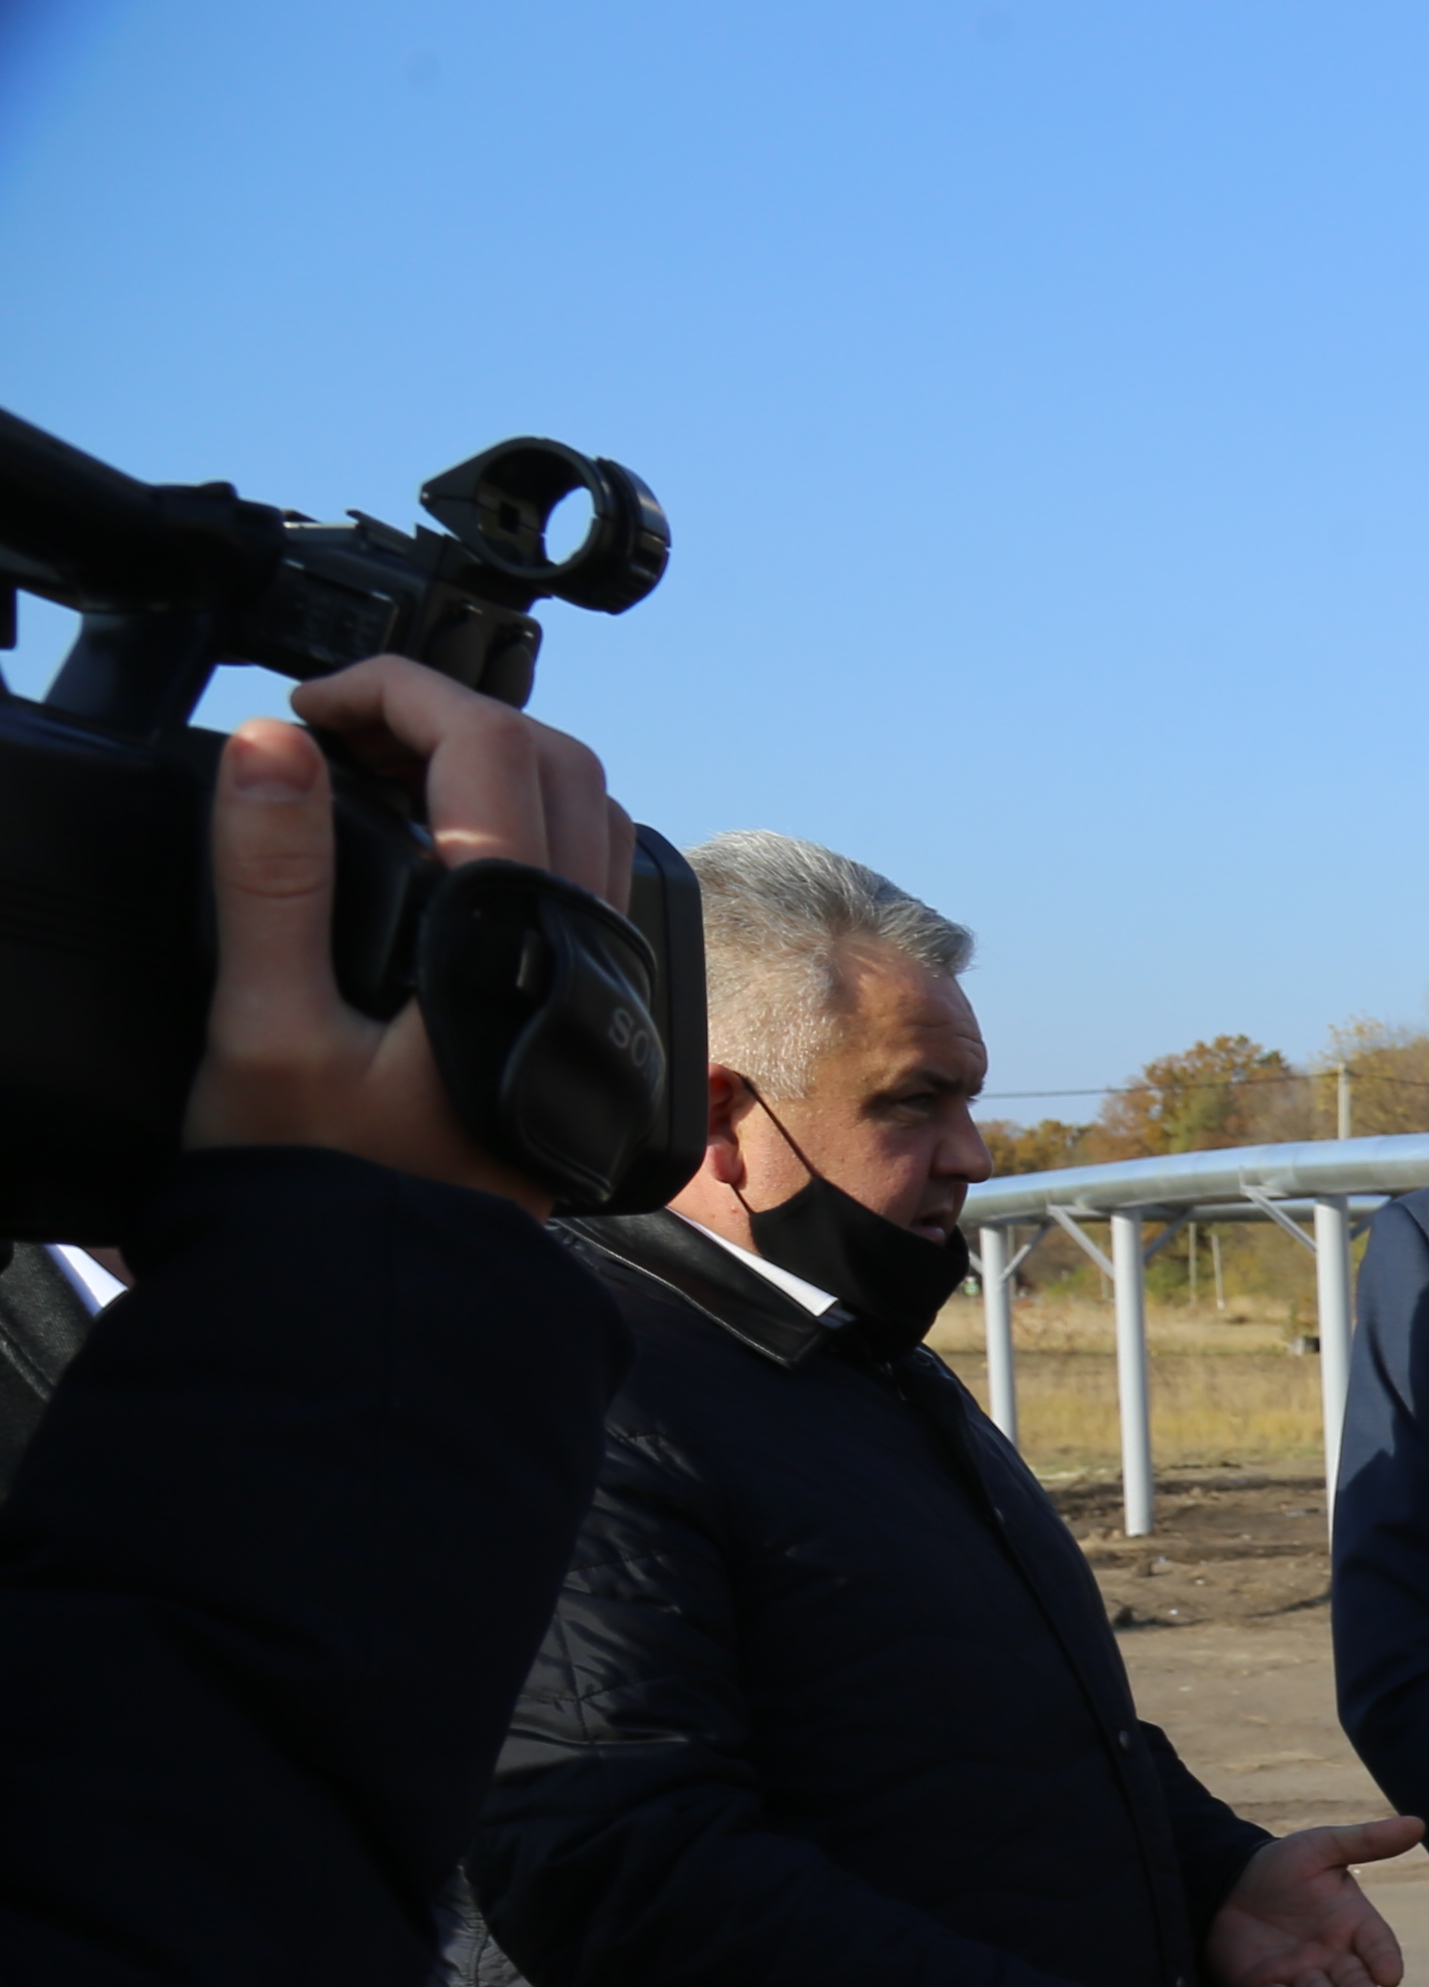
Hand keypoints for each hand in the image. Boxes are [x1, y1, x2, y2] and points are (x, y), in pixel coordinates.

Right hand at [184, 656, 632, 1210]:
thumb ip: (271, 881)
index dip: (394, 690)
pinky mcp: (597, 1017)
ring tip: (381, 783)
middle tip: (340, 737)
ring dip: (495, 767)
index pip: (488, 741)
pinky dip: (523, 830)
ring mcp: (603, 983)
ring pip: (587, 817)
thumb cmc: (330, 1184)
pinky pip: (589, 881)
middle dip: (447, 714)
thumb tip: (278, 747)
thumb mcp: (264, 1031)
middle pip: (556, 760)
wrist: (401, 1293)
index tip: (308, 709)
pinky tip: (438, 862)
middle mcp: (582, 949)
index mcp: (508, 936)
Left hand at [1204, 1815, 1422, 1986]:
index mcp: (1352, 1924)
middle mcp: (1332, 1956)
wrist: (1225, 1884)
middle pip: (1355, 1979)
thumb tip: (1418, 1823)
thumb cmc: (1282, 1866)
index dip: (1386, 1961)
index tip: (1391, 1976)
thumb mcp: (1322, 1847)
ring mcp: (1300, 1975)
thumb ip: (1367, 1841)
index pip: (1378, 1946)